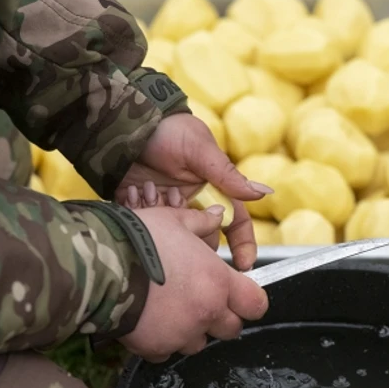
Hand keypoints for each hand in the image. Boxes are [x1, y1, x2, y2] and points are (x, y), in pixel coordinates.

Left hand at [115, 113, 273, 269]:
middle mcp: (193, 204)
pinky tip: (134, 194)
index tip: (244, 265)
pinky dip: (140, 215)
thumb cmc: (169, 130)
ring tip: (151, 193)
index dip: (243, 245)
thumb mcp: (199, 149)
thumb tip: (262, 193)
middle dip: (194, 237)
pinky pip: (146, 228)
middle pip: (204, 239)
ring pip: (175, 237)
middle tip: (180, 228)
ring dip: (165, 221)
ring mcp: (167, 211)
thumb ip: (227, 174)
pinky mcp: (142, 212)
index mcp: (213, 190)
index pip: (235, 223)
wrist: (126, 123)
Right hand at [117, 206, 268, 362]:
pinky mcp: (156, 348)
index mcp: (216, 280)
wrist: (99, 265)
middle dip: (221, 316)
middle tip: (200, 298)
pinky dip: (163, 340)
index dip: (250, 300)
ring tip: (170, 307)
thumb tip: (216, 214)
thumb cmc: (138, 239)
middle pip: (231, 328)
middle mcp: (205, 311)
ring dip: (191, 329)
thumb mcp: (173, 220)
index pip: (255, 304)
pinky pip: (167, 351)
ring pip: (199, 342)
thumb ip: (200, 222)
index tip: (242, 295)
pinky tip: (150, 319)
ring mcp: (181, 333)